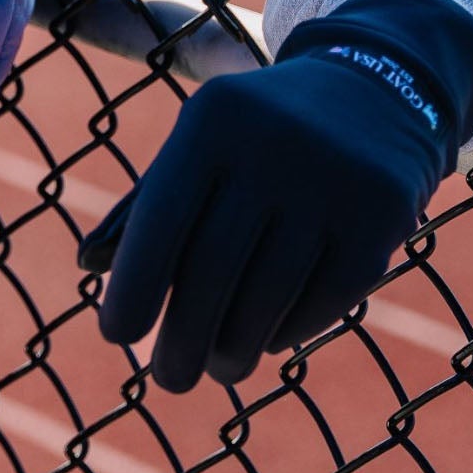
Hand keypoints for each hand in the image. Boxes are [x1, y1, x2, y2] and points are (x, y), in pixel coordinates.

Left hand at [80, 0, 472, 393]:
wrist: (373, 93)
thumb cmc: (255, 135)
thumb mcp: (197, 146)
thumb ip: (144, 203)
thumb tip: (88, 265)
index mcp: (212, 119)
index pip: (162, 220)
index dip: (134, 286)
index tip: (114, 335)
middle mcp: (274, 143)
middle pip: (213, 269)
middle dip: (182, 337)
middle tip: (167, 379)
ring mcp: (335, 179)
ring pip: (269, 296)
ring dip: (234, 349)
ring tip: (217, 369)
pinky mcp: (384, 215)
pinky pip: (324, 299)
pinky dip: (288, 331)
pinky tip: (267, 340)